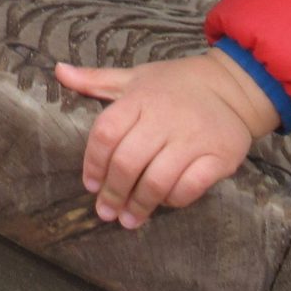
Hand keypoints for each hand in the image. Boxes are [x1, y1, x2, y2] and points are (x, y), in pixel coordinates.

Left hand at [55, 50, 277, 227]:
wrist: (231, 86)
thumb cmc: (175, 86)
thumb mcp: (135, 78)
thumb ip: (96, 80)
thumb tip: (58, 71)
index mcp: (140, 98)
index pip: (106, 134)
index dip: (93, 163)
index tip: (90, 185)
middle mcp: (164, 117)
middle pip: (127, 162)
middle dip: (113, 193)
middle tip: (106, 212)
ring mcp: (193, 137)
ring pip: (156, 180)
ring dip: (139, 205)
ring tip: (129, 220)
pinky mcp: (219, 155)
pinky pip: (190, 187)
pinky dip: (173, 200)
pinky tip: (163, 204)